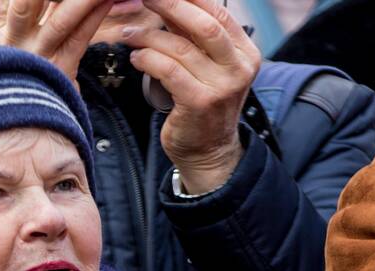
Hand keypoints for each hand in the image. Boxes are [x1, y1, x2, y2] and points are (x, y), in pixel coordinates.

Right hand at [0, 0, 111, 83]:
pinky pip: (79, 37)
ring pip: (60, 17)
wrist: (20, 123)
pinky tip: (105, 1)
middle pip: (28, 1)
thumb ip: (14, 15)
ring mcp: (38, 55)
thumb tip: (26, 0)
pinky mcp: (60, 70)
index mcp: (1, 30)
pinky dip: (93, 16)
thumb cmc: (21, 79)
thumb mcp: (8, 46)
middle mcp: (15, 40)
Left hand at [123, 0, 260, 193]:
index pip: (218, 13)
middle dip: (170, 5)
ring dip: (148, 36)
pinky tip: (136, 58)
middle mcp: (238, 68)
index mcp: (244, 53)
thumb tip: (170, 5)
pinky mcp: (199, 102)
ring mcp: (221, 86)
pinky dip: (147, 59)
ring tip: (130, 35)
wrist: (209, 151)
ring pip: (179, 47)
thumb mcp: (209, 68)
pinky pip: (167, 70)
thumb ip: (195, 39)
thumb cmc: (203, 106)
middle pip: (203, 24)